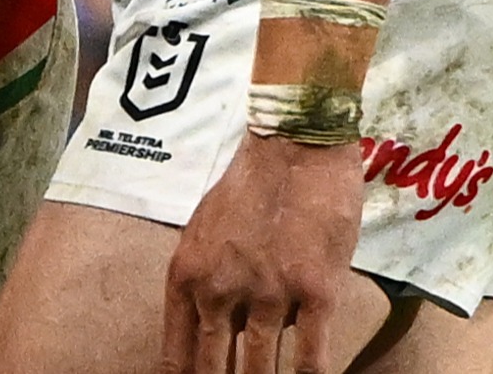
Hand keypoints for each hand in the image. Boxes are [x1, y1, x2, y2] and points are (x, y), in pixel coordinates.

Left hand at [161, 133, 365, 373]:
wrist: (297, 142)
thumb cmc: (251, 181)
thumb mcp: (204, 229)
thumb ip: (205, 279)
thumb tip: (220, 326)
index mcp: (187, 276)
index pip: (176, 356)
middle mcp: (220, 291)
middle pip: (215, 371)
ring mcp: (268, 295)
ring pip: (262, 371)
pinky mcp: (315, 293)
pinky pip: (311, 358)